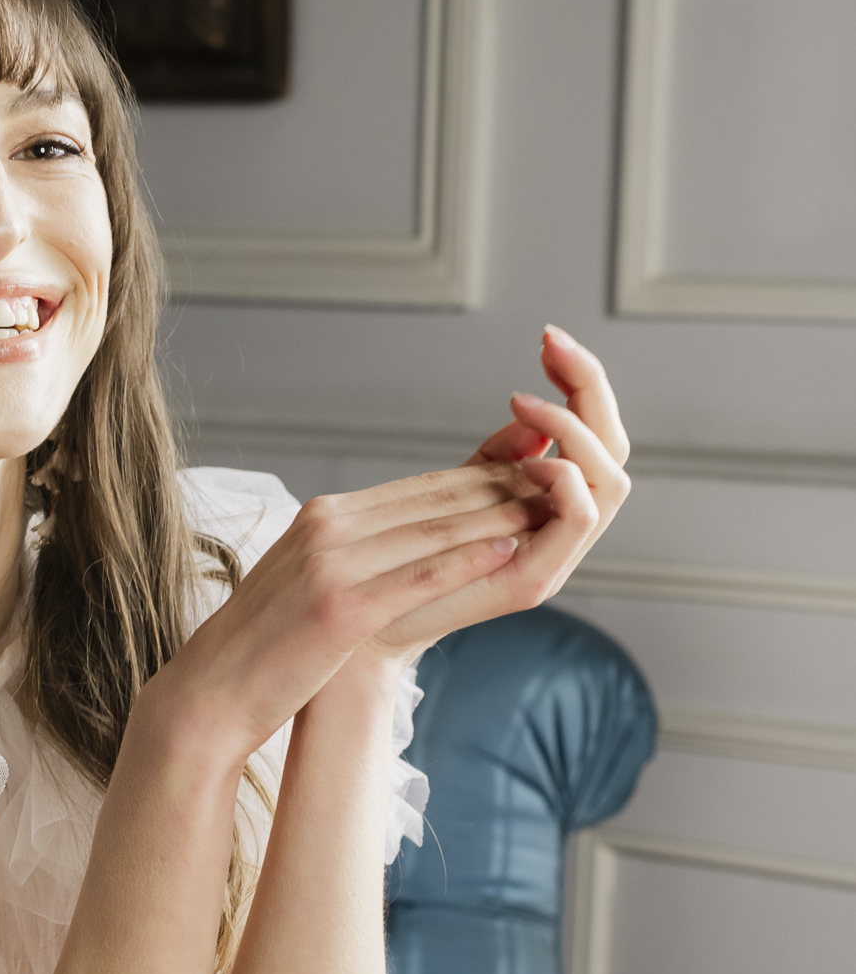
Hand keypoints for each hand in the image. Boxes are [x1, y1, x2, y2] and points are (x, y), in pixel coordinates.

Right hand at [159, 460, 539, 762]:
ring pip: (434, 528)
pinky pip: (418, 573)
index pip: (417, 489)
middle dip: (502, 485)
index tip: (530, 471)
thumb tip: (404, 545)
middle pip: (432, 499)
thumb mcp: (307, 583)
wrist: (211, 695)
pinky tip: (509, 546)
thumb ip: (353, 554)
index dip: (480, 478)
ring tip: (551, 505)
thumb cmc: (264, 648)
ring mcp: (331, 564)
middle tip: (559, 475)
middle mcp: (327, 527)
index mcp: (321, 518)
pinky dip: (468, 557)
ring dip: (500, 513)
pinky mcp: (340, 606)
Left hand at [368, 324, 631, 656]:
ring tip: (528, 401)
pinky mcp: (533, 580)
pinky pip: (583, 518)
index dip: (581, 382)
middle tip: (552, 344)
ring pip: (612, 479)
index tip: (549, 338)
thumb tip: (528, 416)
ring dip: (576, 428)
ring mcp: (553, 558)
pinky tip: (534, 453)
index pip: (592, 435)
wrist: (357, 635)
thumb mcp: (447, 498)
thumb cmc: (392, 569)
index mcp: (543, 509)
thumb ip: (492, 462)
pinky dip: (567, 477)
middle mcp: (559, 532)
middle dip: (591, 387)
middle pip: (616, 449)